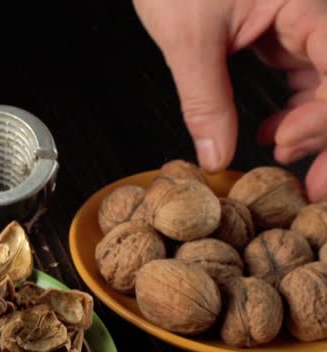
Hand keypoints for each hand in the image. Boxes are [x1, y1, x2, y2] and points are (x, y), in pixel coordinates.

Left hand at [133, 0, 326, 200]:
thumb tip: (217, 155)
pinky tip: (271, 131)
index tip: (285, 147)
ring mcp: (302, 18)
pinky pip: (304, 71)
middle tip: (310, 184)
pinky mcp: (282, 26)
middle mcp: (316, 11)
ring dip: (312, 124)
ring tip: (280, 157)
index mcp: (311, 3)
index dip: (325, 118)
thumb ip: (205, 100)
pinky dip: (294, 106)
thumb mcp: (187, 38)